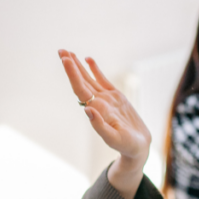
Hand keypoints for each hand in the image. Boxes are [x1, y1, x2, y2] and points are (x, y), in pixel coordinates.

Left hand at [58, 49, 148, 198]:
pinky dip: (95, 69)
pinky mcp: (116, 97)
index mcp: (96, 110)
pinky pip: (103, 80)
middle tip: (60, 50)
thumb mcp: (113, 139)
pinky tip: (88, 59)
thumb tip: (88, 109)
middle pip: (81, 81)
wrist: (138, 147)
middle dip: (71, 66)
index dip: (72, 74)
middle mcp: (98, 102)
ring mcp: (106, 99)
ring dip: (78, 66)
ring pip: (89, 78)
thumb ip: (99, 126)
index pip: (81, 89)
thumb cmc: (126, 146)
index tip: (65, 59)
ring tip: (68, 52)